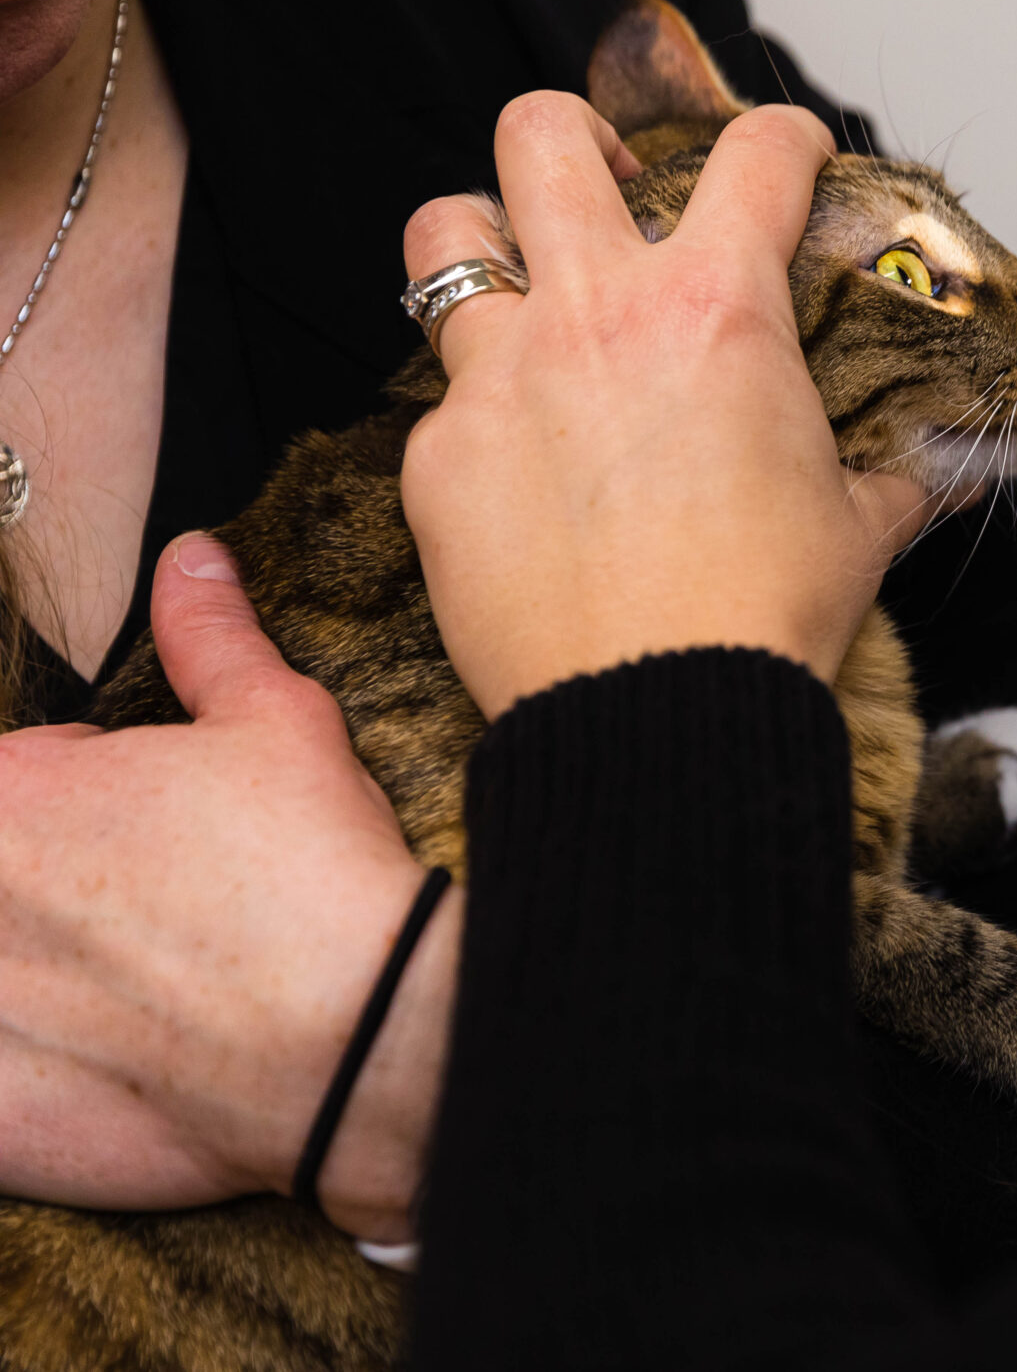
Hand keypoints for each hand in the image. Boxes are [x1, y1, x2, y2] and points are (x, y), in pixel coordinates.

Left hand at [0, 533, 453, 1243]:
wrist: (354, 1040)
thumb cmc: (311, 875)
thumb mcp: (277, 724)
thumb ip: (209, 638)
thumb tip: (190, 556)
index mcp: (8, 795)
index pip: (17, 786)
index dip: (86, 806)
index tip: (152, 839)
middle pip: (10, 887)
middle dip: (62, 896)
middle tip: (157, 924)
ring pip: (10, 970)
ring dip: (51, 977)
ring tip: (143, 999)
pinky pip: (4, 1089)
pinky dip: (38, 1071)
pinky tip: (112, 1070)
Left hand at [399, 95, 927, 717]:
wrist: (658, 714)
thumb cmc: (765, 616)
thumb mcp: (858, 526)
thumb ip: (893, 475)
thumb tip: (946, 473)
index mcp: (720, 311)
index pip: (758, 156)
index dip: (786, 139)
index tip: (791, 157)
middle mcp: (599, 316)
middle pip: (541, 135)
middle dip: (576, 136)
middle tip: (607, 184)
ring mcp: (500, 377)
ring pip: (445, 237)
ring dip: (482, 244)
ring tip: (518, 290)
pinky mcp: (438, 458)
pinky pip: (442, 403)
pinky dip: (481, 418)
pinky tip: (522, 472)